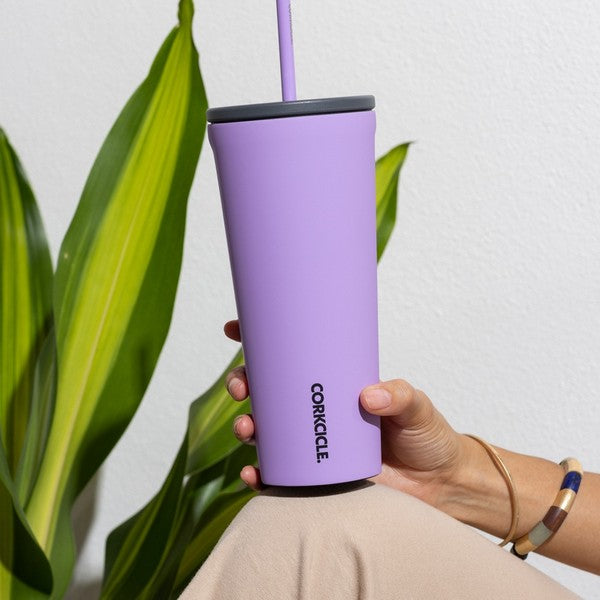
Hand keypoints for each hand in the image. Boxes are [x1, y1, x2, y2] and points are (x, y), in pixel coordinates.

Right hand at [224, 319, 467, 509]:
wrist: (438, 484)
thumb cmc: (425, 435)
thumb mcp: (416, 406)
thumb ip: (399, 396)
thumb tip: (368, 394)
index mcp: (334, 385)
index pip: (293, 356)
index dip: (260, 341)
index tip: (235, 328)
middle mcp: (317, 411)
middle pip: (267, 391)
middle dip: (243, 383)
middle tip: (241, 386)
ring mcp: (314, 443)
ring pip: (265, 429)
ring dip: (246, 425)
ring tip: (248, 428)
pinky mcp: (315, 476)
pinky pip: (278, 472)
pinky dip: (260, 472)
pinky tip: (253, 472)